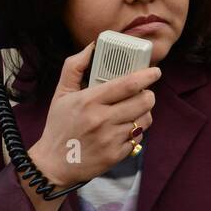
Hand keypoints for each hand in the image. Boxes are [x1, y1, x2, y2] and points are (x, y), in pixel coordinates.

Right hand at [28, 43, 161, 190]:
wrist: (54, 164)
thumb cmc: (59, 125)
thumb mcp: (61, 93)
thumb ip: (75, 67)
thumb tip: (92, 46)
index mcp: (89, 101)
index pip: (128, 84)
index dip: (147, 75)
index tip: (155, 72)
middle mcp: (102, 119)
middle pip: (143, 101)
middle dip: (148, 94)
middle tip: (144, 93)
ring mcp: (110, 139)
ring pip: (145, 119)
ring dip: (144, 113)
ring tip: (133, 111)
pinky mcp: (116, 155)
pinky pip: (138, 138)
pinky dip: (135, 132)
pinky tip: (123, 129)